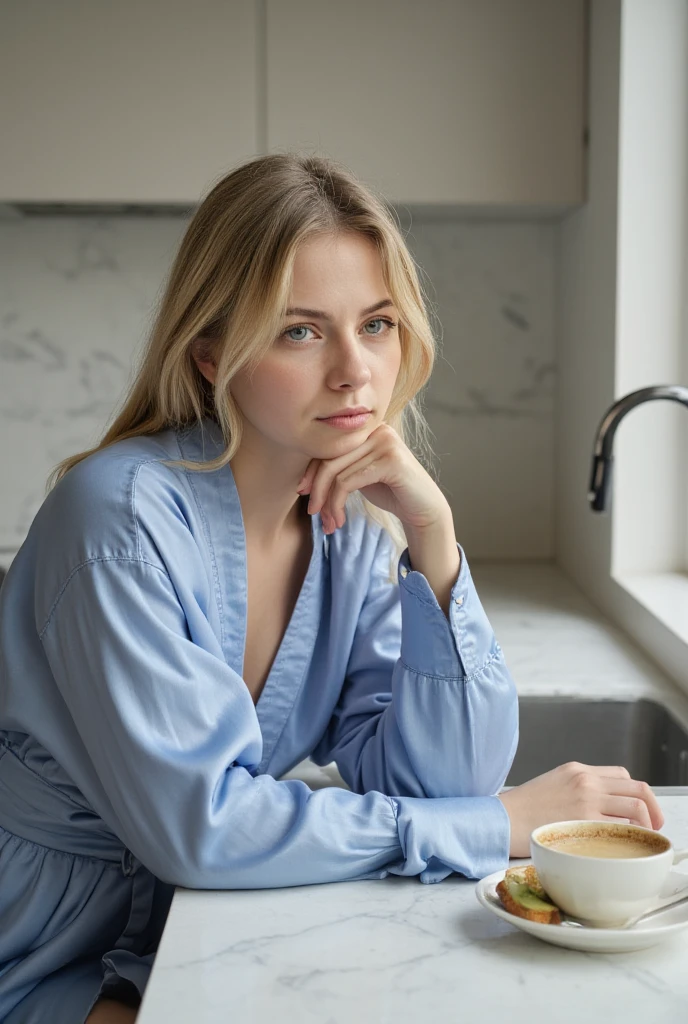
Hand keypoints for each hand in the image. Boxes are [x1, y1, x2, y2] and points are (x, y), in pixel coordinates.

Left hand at [297, 423, 448, 534]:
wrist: (424, 510)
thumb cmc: (391, 492)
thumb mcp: (360, 475)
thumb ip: (339, 468)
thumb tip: (303, 480)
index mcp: (367, 428)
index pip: (328, 446)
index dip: (311, 470)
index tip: (304, 493)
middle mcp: (377, 429)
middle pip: (329, 458)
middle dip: (318, 490)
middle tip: (313, 513)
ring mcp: (385, 442)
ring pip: (336, 473)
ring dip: (328, 503)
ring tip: (330, 523)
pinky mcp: (390, 460)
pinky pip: (348, 482)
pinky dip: (338, 504)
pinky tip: (341, 519)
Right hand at [498, 761, 664, 857]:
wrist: (501, 818)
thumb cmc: (521, 809)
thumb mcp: (551, 786)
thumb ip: (577, 791)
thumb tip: (599, 811)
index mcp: (577, 770)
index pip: (622, 775)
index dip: (638, 795)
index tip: (641, 812)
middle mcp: (586, 780)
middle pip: (637, 788)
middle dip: (653, 809)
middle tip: (655, 827)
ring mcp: (586, 799)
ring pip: (636, 806)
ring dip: (647, 824)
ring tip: (643, 840)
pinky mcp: (583, 821)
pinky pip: (622, 828)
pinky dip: (632, 838)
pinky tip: (626, 848)